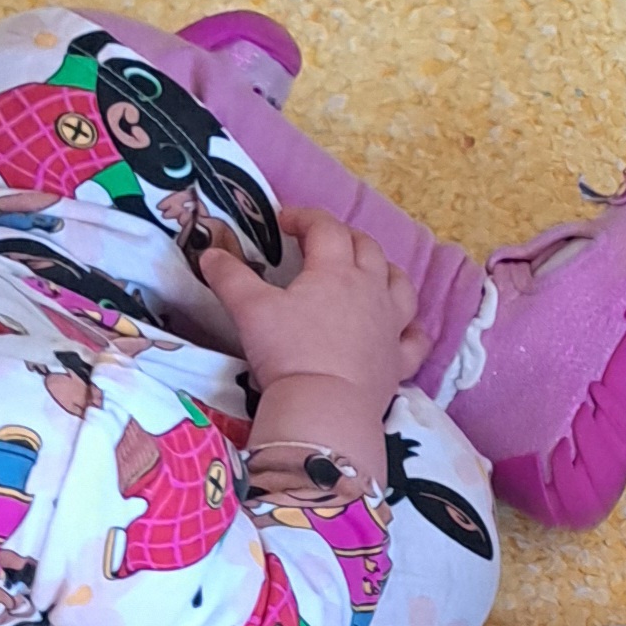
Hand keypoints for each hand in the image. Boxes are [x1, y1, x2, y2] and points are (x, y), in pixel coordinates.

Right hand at [200, 220, 424, 403]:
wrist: (325, 408)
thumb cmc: (288, 353)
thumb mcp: (250, 310)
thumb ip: (229, 278)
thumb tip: (209, 253)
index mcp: (335, 271)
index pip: (325, 228)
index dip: (304, 217)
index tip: (283, 222)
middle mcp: (370, 290)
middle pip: (367, 249)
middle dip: (344, 237)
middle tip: (322, 243)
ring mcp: (391, 326)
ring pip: (400, 285)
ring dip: (386, 271)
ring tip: (371, 270)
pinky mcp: (399, 362)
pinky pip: (415, 340)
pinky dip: (412, 329)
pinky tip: (406, 328)